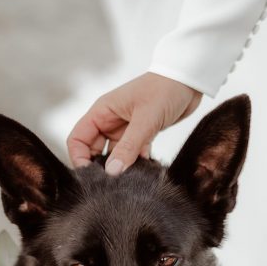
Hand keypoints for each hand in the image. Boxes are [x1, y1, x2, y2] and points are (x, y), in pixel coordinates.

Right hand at [67, 72, 201, 174]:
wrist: (189, 81)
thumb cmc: (165, 90)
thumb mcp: (145, 120)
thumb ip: (128, 147)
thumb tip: (111, 172)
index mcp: (102, 112)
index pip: (77, 139)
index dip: (79, 159)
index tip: (91, 177)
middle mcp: (109, 121)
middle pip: (93, 151)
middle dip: (101, 168)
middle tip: (112, 184)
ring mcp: (124, 129)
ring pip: (114, 156)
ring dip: (121, 168)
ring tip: (131, 179)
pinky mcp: (140, 135)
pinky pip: (132, 155)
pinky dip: (137, 164)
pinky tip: (146, 171)